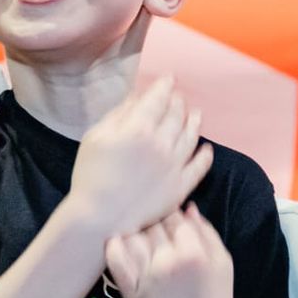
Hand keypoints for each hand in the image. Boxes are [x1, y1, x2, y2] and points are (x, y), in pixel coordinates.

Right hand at [69, 77, 213, 237]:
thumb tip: (136, 98)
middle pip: (176, 115)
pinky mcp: (181, 187)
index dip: (165, 86)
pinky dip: (205, 155)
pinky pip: (200, 167)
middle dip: (178, 102)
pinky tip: (206, 148)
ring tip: (196, 114)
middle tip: (179, 97)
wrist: (100, 217)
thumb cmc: (91, 175)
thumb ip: (118, 115)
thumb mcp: (96, 137)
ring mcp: (174, 166)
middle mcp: (161, 144)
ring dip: (194, 122)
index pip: (157, 99)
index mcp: (138, 128)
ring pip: (191, 136)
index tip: (169, 79)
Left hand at [103, 204, 233, 297]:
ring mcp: (147, 278)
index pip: (174, 217)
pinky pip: (115, 260)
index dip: (173, 216)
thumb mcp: (223, 262)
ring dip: (137, 234)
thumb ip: (207, 232)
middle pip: (152, 225)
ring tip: (142, 238)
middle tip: (156, 230)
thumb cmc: (216, 297)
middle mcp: (168, 263)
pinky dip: (114, 247)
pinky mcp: (131, 292)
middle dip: (155, 224)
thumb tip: (187, 207)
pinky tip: (119, 244)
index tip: (172, 221)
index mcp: (194, 253)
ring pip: (133, 238)